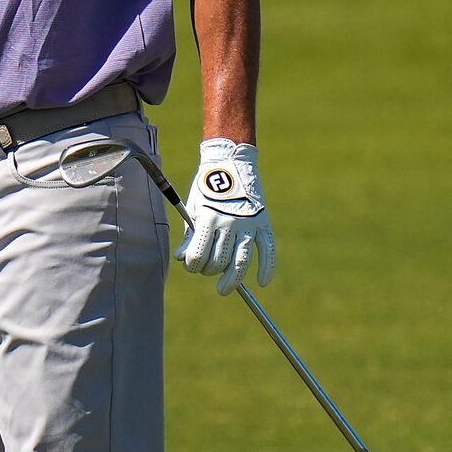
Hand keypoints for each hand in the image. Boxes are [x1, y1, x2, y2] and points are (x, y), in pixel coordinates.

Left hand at [178, 140, 274, 295]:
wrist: (230, 162)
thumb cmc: (206, 188)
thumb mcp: (192, 209)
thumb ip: (189, 235)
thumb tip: (183, 258)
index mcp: (208, 218)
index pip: (198, 256)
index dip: (192, 265)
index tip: (191, 264)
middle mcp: (229, 223)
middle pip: (218, 262)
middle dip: (208, 270)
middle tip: (206, 268)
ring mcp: (248, 224)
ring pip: (240, 262)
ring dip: (231, 280)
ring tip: (223, 289)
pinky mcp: (262, 222)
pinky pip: (268, 250)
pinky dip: (267, 267)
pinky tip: (262, 281)